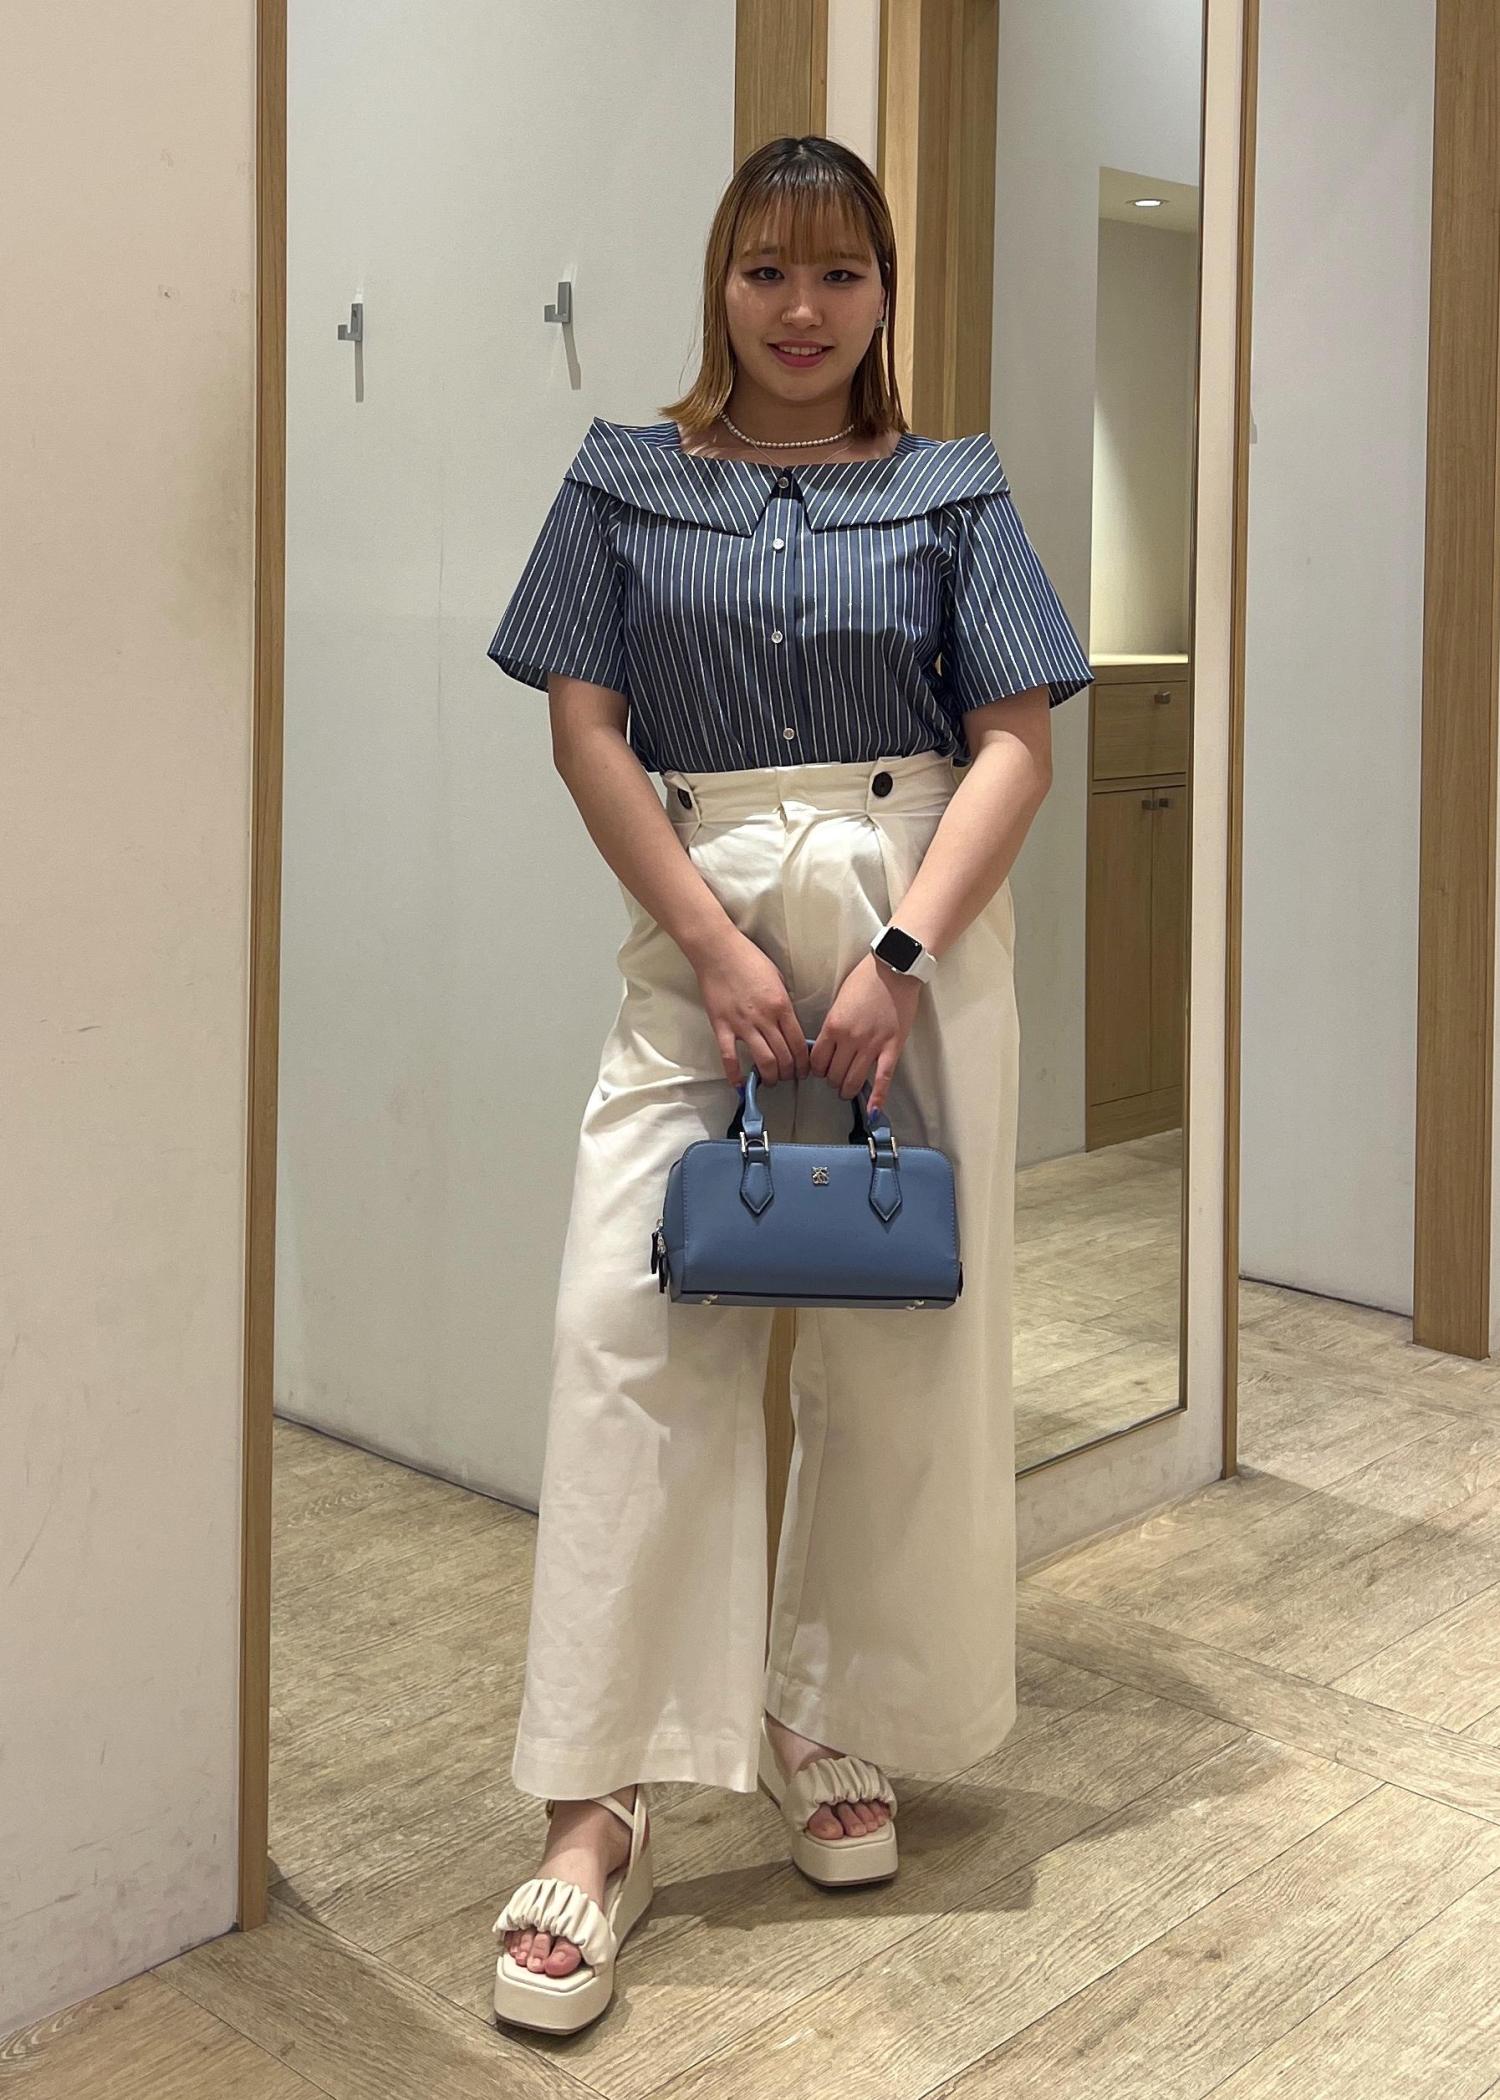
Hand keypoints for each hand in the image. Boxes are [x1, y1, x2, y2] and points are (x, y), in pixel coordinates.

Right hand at [691, 927, 810, 1087]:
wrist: (718, 951)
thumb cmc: (748, 959)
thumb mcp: (778, 978)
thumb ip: (784, 1003)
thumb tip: (787, 1022)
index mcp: (781, 1006)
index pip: (799, 1043)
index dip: (804, 1062)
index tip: (805, 1070)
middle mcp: (765, 1019)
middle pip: (784, 1056)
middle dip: (790, 1072)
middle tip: (790, 1078)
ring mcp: (742, 1025)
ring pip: (763, 1060)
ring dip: (771, 1076)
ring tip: (771, 1081)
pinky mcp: (722, 1027)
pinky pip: (729, 1057)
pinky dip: (734, 1074)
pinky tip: (739, 1084)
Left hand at [808, 951, 921, 1112]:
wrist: (895, 968)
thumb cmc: (866, 979)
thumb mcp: (839, 1000)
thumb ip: (833, 1025)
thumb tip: (829, 1044)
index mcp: (833, 1025)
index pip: (817, 1061)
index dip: (817, 1069)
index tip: (821, 1070)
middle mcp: (849, 1039)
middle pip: (833, 1074)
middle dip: (832, 1080)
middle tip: (835, 1079)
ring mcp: (871, 1045)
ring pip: (853, 1080)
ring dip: (847, 1089)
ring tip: (847, 1090)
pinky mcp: (892, 1047)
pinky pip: (882, 1078)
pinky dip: (877, 1097)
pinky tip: (873, 1111)